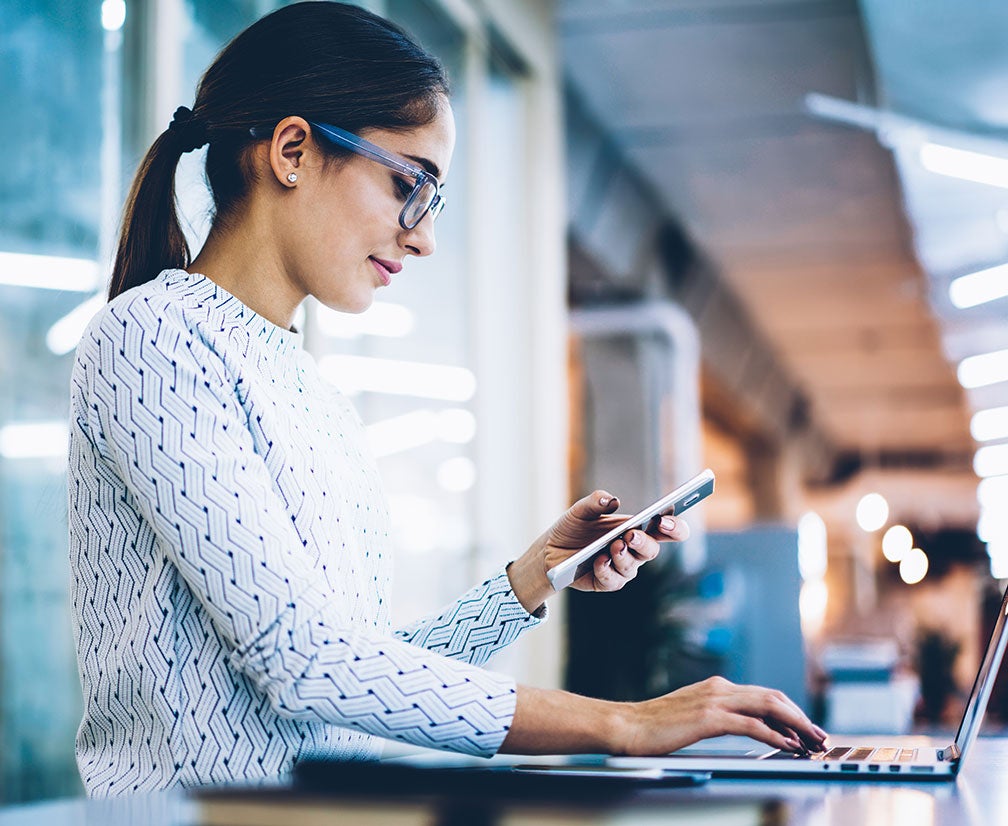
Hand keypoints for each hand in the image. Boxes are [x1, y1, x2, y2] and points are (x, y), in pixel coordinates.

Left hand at [507, 490, 689, 612]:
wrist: (551, 549)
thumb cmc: (574, 527)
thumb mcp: (580, 510)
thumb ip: (595, 501)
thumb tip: (610, 500)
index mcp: (637, 528)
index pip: (667, 530)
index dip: (675, 527)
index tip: (666, 521)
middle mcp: (634, 550)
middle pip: (652, 550)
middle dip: (644, 543)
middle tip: (631, 535)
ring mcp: (622, 568)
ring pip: (632, 567)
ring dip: (623, 556)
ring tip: (613, 546)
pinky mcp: (607, 582)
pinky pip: (612, 581)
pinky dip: (606, 570)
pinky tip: (598, 561)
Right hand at [619, 676, 827, 755]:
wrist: (626, 726)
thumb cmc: (653, 728)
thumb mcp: (691, 716)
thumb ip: (716, 716)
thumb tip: (743, 729)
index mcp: (716, 686)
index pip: (764, 695)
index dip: (790, 711)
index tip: (807, 730)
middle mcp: (719, 688)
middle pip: (773, 696)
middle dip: (801, 717)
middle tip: (820, 736)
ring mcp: (714, 700)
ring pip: (769, 705)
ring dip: (797, 724)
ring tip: (813, 741)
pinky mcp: (709, 718)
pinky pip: (752, 724)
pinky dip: (776, 734)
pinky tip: (789, 746)